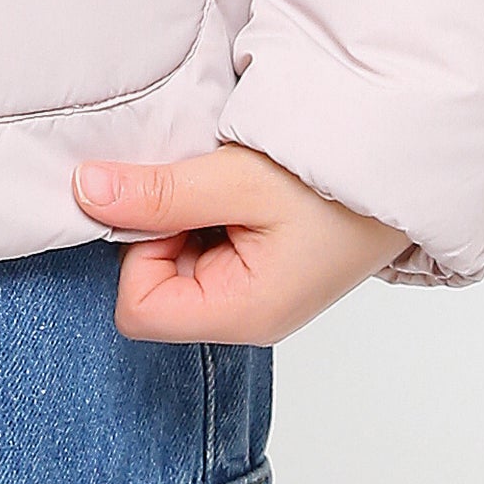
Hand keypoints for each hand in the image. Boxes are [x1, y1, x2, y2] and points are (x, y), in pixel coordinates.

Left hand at [72, 143, 410, 342]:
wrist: (397, 168)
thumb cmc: (333, 183)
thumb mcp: (239, 179)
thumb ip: (159, 193)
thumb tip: (85, 192)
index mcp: (240, 313)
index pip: (138, 308)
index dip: (139, 248)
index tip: (171, 202)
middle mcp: (243, 315)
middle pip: (152, 283)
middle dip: (161, 226)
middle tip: (206, 184)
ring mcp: (251, 293)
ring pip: (175, 259)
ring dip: (185, 213)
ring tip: (230, 181)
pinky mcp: (259, 268)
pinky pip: (202, 246)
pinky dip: (206, 210)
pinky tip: (240, 186)